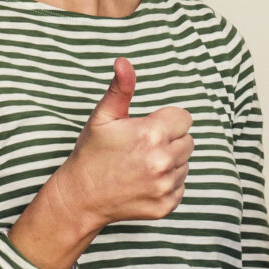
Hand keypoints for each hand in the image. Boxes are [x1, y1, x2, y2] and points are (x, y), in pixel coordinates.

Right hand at [58, 57, 193, 224]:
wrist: (81, 197)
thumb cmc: (91, 153)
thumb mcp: (103, 117)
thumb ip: (120, 89)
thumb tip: (124, 62)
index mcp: (151, 134)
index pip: (184, 118)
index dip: (166, 121)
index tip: (146, 129)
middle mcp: (163, 161)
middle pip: (188, 141)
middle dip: (169, 141)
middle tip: (141, 148)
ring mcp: (166, 186)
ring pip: (185, 164)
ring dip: (169, 162)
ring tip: (140, 165)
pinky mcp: (167, 205)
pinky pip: (181, 186)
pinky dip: (167, 184)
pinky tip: (143, 182)